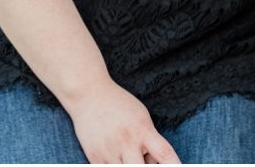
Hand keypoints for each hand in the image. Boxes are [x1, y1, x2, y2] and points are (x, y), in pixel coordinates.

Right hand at [63, 79, 180, 163]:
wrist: (89, 95)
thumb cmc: (120, 105)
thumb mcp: (142, 117)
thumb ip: (150, 142)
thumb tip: (157, 164)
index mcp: (143, 129)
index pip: (165, 154)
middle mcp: (127, 141)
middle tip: (147, 160)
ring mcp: (109, 151)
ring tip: (130, 156)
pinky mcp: (94, 157)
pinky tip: (118, 158)